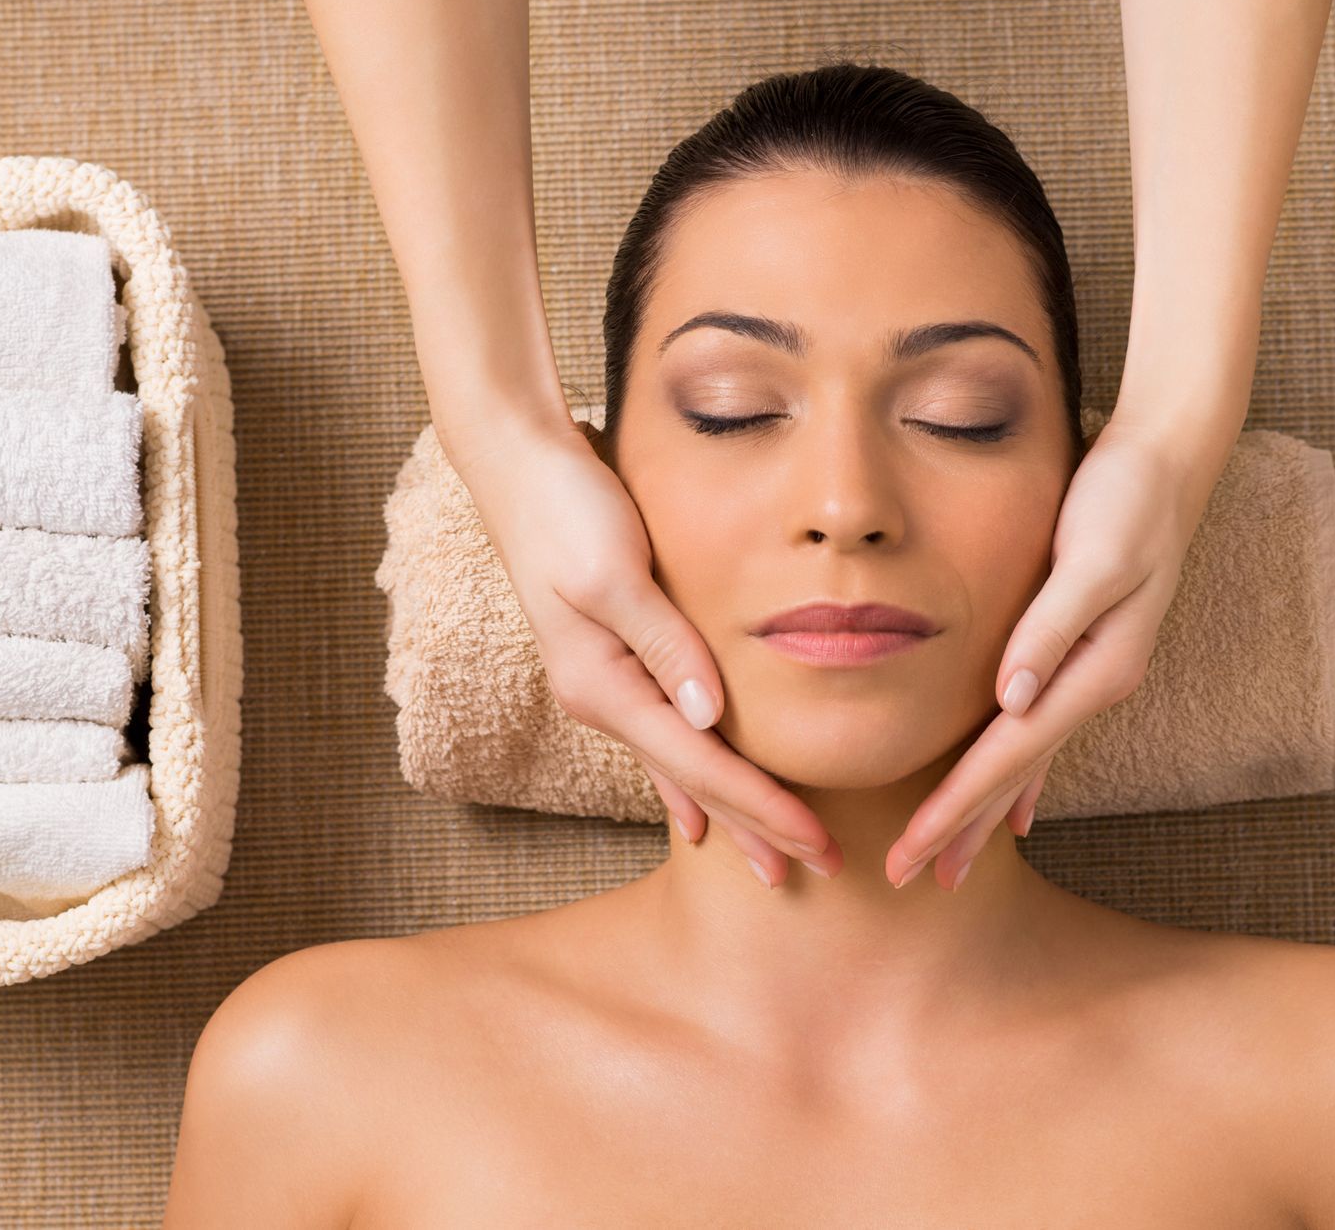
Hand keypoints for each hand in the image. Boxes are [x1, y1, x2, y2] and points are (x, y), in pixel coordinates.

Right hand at [441, 409, 841, 887]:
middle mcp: (602, 698)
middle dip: (754, 829)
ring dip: (730, 812)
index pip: (699, 766)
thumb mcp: (614, 572)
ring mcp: (605, 684)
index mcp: (603, 686)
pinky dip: (692, 779)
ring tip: (771, 858)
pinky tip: (699, 814)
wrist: (518, 463)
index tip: (814, 844)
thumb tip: (710, 717)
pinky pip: (664, 737)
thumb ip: (665, 644)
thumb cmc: (566, 507)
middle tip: (816, 870)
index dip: (760, 808)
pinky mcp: (614, 662)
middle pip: (692, 783)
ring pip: (681, 767)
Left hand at [884, 413, 1219, 889]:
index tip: (916, 854)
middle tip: (911, 882)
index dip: (960, 808)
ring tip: (949, 863)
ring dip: (985, 813)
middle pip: (1016, 774)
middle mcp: (1097, 684)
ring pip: (1026, 760)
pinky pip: (1042, 732)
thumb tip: (1012, 699)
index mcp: (1097, 670)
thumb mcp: (1095, 556)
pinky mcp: (1084, 655)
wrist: (1169, 460)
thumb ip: (1053, 627)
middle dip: (963, 830)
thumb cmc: (1128, 498)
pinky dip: (1021, 775)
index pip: (1011, 755)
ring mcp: (1094, 675)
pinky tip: (1012, 812)